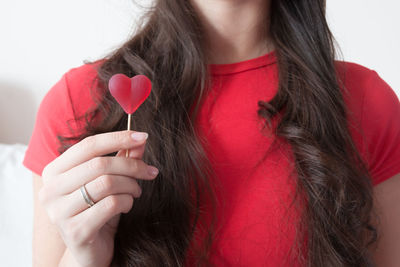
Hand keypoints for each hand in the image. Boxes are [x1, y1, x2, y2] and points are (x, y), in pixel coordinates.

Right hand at [39, 130, 158, 266]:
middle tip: (149, 172)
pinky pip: (111, 205)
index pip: (89, 145)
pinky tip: (128, 205)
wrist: (89, 250)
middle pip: (100, 164)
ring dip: (131, 185)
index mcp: (54, 171)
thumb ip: (122, 159)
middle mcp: (50, 190)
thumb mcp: (109, 181)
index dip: (118, 138)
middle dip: (132, 165)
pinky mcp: (75, 231)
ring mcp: (59, 212)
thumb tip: (140, 140)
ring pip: (106, 183)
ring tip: (136, 191)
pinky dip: (127, 202)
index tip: (143, 137)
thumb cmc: (97, 211)